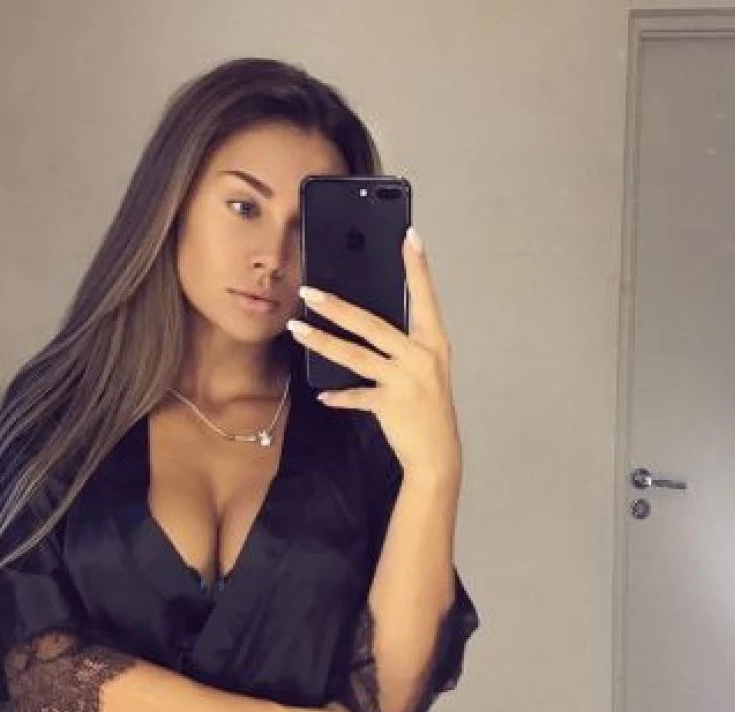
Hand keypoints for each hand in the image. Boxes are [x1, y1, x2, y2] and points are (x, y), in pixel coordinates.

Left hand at [287, 226, 460, 481]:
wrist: (437, 453)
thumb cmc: (428, 406)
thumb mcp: (425, 369)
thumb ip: (403, 345)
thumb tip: (366, 321)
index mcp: (434, 342)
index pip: (424, 297)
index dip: (417, 267)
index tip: (409, 236)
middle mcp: (421, 357)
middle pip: (373, 324)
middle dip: (337, 306)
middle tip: (310, 291)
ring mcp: (406, 380)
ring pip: (356, 355)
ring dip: (323, 341)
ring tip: (297, 329)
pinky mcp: (390, 404)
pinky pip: (356, 395)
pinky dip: (338, 395)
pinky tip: (322, 394)